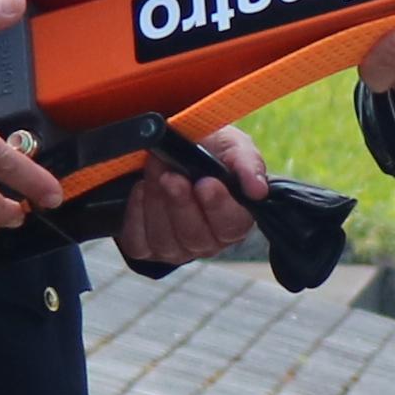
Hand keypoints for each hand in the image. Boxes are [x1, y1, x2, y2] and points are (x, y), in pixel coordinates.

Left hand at [116, 128, 270, 271]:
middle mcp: (207, 241)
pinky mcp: (145, 247)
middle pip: (195, 236)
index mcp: (234, 219)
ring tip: (154, 170)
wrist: (168, 147)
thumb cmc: (208, 149)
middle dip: (180, 203)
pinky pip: (138, 241)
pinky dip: (136, 213)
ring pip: (165, 240)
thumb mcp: (232, 145)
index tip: (205, 183)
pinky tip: (140, 189)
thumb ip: (248, 164)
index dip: (218, 207)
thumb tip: (258, 190)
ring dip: (156, 202)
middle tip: (171, 174)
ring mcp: (176, 248)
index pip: (232, 226)